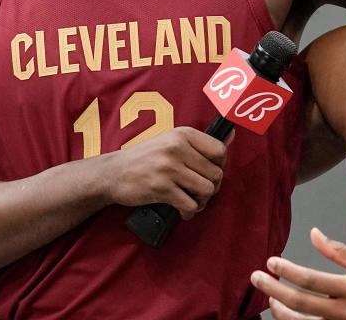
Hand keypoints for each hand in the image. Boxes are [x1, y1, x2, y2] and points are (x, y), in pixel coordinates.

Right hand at [103, 127, 228, 219]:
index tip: (208, 172)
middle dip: (211, 187)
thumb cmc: (145, 158)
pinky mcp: (162, 188)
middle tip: (199, 191)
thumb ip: (200, 143)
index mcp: (183, 134)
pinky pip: (190, 205)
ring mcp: (169, 168)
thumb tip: (233, 134)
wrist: (112, 173)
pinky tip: (182, 209)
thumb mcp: (171, 141)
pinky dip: (189, 211)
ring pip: (207, 190)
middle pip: (216, 173)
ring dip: (202, 201)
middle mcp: (177, 148)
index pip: (220, 150)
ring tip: (192, 201)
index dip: (219, 165)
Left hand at [251, 228, 345, 319]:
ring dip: (279, 312)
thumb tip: (314, 234)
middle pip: (300, 304)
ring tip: (269, 298)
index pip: (312, 279)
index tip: (271, 261)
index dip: (287, 270)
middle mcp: (345, 313)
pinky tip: (285, 313)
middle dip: (273, 290)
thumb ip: (339, 251)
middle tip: (256, 278)